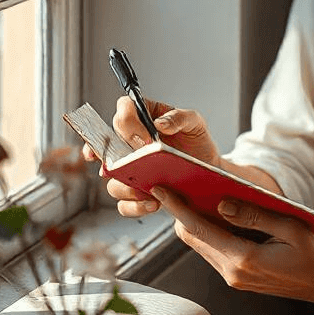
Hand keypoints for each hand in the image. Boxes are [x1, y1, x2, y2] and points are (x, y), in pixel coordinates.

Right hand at [82, 97, 221, 217]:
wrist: (206, 168)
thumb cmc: (196, 142)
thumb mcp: (195, 123)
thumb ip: (180, 117)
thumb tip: (160, 124)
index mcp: (143, 117)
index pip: (124, 108)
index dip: (125, 121)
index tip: (144, 139)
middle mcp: (130, 141)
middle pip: (107, 142)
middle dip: (116, 155)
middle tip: (136, 164)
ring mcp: (129, 167)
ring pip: (111, 177)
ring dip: (124, 184)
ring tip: (145, 189)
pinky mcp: (135, 191)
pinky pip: (124, 203)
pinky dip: (134, 206)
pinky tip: (152, 203)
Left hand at [150, 186, 313, 306]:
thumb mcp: (290, 227)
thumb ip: (254, 215)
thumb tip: (222, 204)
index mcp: (244, 260)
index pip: (199, 230)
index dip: (177, 208)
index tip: (161, 190)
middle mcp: (233, 272)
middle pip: (193, 239)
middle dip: (181, 213)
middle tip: (176, 186)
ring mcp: (235, 278)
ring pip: (201, 245)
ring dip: (195, 222)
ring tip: (192, 195)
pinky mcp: (238, 277)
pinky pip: (215, 251)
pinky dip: (209, 232)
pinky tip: (215, 214)